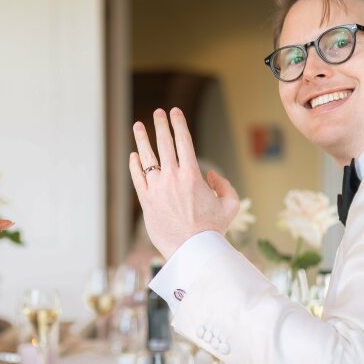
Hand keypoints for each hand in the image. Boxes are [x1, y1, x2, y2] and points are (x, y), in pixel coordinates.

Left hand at [129, 108, 239, 259]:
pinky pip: (137, 178)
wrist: (192, 250)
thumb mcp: (230, 205)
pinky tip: (134, 156)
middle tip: (158, 112)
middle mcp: (172, 177)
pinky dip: (134, 165)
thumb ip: (225, 186)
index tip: (175, 112)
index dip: (178, 123)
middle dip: (160, 125)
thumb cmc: (213, 230)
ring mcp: (157, 188)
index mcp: (193, 174)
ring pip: (147, 157)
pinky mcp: (146, 201)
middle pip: (164, 143)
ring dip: (142, 139)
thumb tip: (212, 175)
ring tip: (137, 126)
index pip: (184, 141)